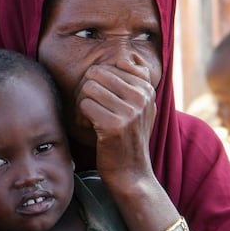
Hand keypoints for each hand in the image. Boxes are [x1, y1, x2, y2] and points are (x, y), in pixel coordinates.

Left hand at [77, 56, 156, 186]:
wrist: (132, 173)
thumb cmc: (129, 139)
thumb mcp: (142, 108)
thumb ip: (137, 82)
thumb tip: (126, 57)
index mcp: (148, 89)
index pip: (115, 64)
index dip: (102, 80)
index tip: (106, 99)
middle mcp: (142, 98)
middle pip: (98, 73)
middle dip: (88, 89)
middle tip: (92, 108)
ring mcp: (130, 112)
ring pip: (89, 88)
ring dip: (84, 103)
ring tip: (92, 118)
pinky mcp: (114, 126)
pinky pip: (85, 105)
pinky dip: (81, 117)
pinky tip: (91, 128)